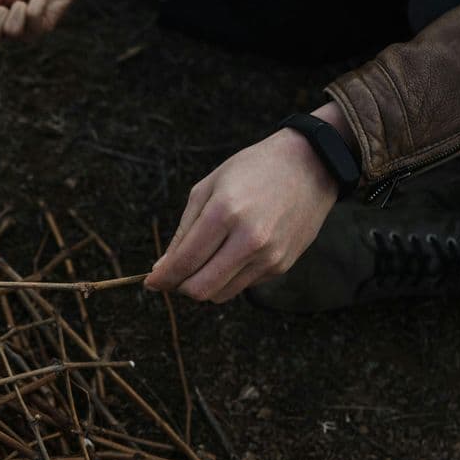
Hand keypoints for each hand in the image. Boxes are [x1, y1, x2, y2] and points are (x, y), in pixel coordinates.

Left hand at [145, 123, 343, 302]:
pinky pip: (243, 285)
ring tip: (200, 263)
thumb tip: (162, 269)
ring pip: (221, 294)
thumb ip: (184, 231)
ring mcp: (269, 256)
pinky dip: (228, 277)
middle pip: (201, 289)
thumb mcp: (208, 188)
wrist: (309, 166)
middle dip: (179, 287)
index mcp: (224, 213)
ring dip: (203, 285)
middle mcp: (249, 239)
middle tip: (173, 276)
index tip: (150, 282)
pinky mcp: (282, 265)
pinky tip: (230, 254)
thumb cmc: (252, 170)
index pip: (185, 262)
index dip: (162, 278)